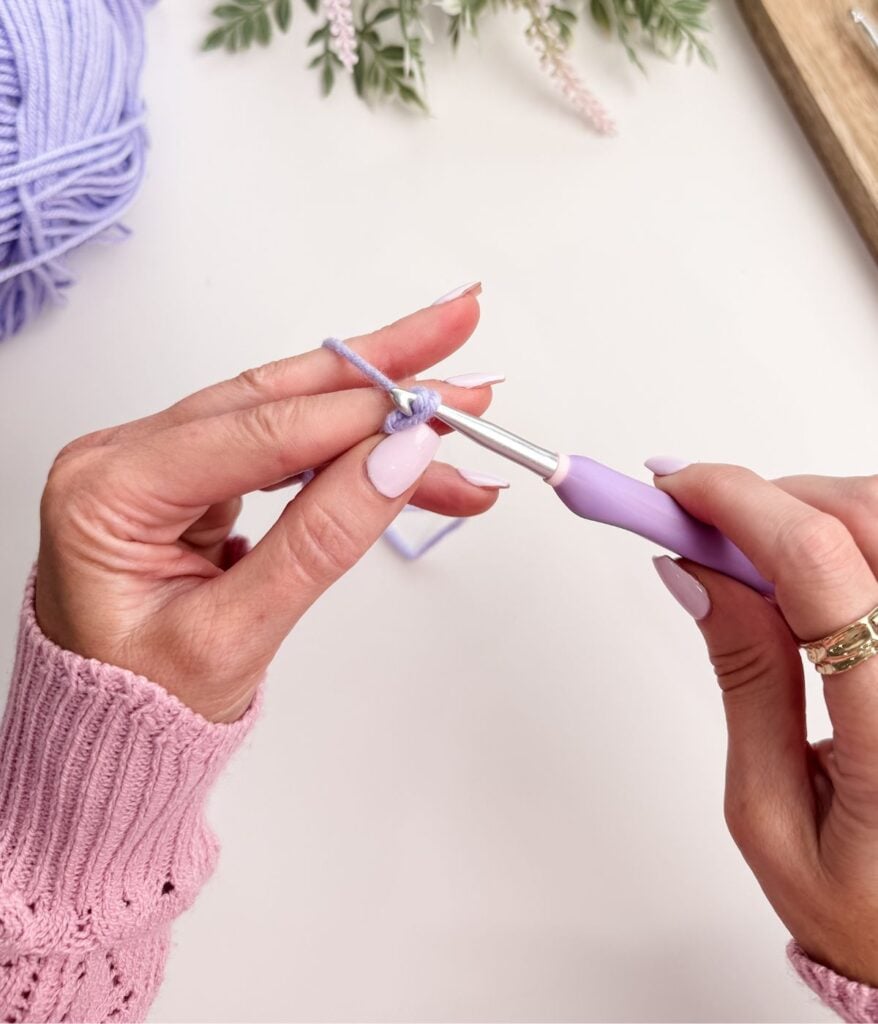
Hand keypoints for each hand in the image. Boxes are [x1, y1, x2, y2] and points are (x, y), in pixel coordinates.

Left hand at [36, 296, 498, 722]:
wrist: (111, 734)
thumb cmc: (141, 702)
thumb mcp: (235, 635)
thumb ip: (319, 540)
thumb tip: (396, 458)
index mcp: (110, 491)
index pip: (255, 432)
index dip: (355, 416)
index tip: (435, 409)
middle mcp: (129, 458)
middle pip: (276, 392)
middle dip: (377, 367)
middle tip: (456, 327)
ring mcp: (163, 463)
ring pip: (291, 413)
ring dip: (379, 409)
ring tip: (461, 407)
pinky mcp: (197, 479)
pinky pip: (289, 450)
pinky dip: (355, 454)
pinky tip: (414, 460)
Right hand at [651, 462, 877, 984]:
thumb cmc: (870, 913)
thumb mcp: (771, 813)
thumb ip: (744, 680)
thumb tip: (697, 575)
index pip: (817, 565)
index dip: (735, 502)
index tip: (674, 490)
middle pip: (866, 516)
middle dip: (770, 498)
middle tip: (703, 524)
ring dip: (816, 513)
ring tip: (759, 561)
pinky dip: (854, 538)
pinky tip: (819, 575)